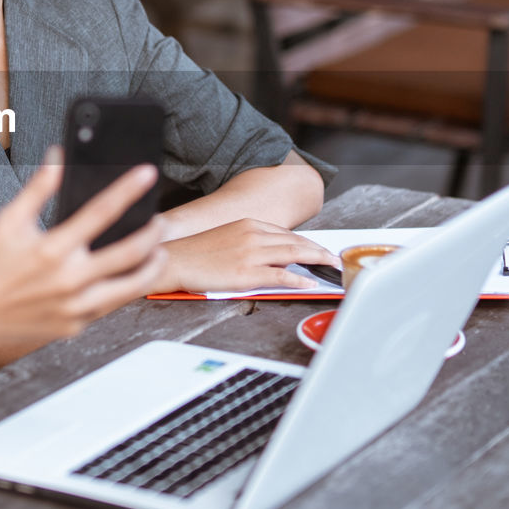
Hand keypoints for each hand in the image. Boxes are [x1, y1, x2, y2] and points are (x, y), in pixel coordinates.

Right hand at [0, 147, 167, 347]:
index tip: (147, 174)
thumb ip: (39, 188)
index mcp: (52, 249)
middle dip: (152, 233)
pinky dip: (125, 289)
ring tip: (158, 252)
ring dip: (152, 267)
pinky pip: (111, 306)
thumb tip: (57, 156)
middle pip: (130, 252)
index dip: (128, 189)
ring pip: (132, 287)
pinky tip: (129, 276)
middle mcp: (68, 280)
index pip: (101, 211)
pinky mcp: (75, 326)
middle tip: (159, 221)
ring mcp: (74, 308)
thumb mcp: (9, 220)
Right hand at [157, 218, 337, 292]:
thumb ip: (249, 242)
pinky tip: (311, 284)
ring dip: (317, 261)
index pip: (286, 233)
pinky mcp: (247, 273)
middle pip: (295, 242)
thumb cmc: (195, 253)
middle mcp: (252, 234)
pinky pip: (281, 275)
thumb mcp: (225, 238)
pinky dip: (299, 279)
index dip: (307, 242)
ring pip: (294, 255)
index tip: (319, 250)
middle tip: (335, 259)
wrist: (173, 260)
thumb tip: (271, 256)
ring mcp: (251, 253)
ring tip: (331, 268)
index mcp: (248, 224)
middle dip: (319, 251)